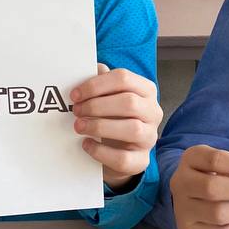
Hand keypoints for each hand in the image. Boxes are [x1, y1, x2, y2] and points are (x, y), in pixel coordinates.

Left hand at [70, 64, 160, 190]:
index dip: (96, 85)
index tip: (75, 94)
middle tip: (76, 110)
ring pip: (132, 129)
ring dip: (99, 126)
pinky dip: (101, 152)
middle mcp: (153, 112)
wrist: (120, 150)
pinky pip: (123, 158)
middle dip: (97, 106)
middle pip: (129, 102)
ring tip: (79, 126)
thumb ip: (101, 81)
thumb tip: (88, 68)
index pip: (124, 78)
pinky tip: (87, 145)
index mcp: (146, 90)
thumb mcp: (108, 96)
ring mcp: (150, 137)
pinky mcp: (141, 160)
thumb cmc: (113, 117)